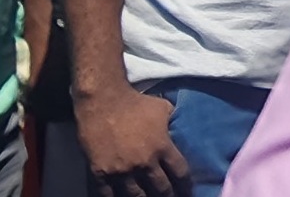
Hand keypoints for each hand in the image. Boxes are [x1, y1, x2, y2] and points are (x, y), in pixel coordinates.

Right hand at [75, 88, 190, 196]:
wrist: (103, 101)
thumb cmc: (135, 102)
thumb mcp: (163, 108)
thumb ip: (172, 123)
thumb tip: (181, 130)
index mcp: (162, 147)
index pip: (180, 173)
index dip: (185, 185)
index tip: (187, 191)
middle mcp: (144, 163)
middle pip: (161, 189)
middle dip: (168, 196)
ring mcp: (122, 170)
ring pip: (136, 195)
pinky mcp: (101, 172)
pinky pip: (109, 194)